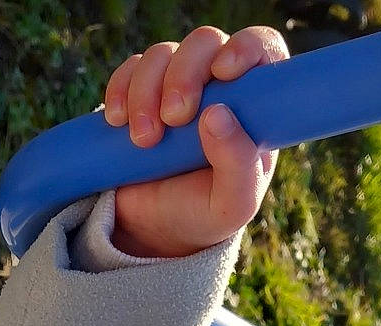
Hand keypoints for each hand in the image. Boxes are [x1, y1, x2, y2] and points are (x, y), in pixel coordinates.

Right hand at [102, 26, 288, 259]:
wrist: (157, 228)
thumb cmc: (207, 213)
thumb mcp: (233, 204)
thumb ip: (238, 165)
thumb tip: (217, 114)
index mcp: (254, 104)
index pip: (262, 48)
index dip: (245, 47)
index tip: (224, 72)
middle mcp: (218, 84)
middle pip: (205, 43)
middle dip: (185, 74)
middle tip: (173, 118)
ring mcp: (178, 82)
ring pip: (162, 54)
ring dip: (146, 91)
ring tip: (143, 140)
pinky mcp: (141, 90)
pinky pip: (129, 68)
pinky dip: (120, 90)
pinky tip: (118, 122)